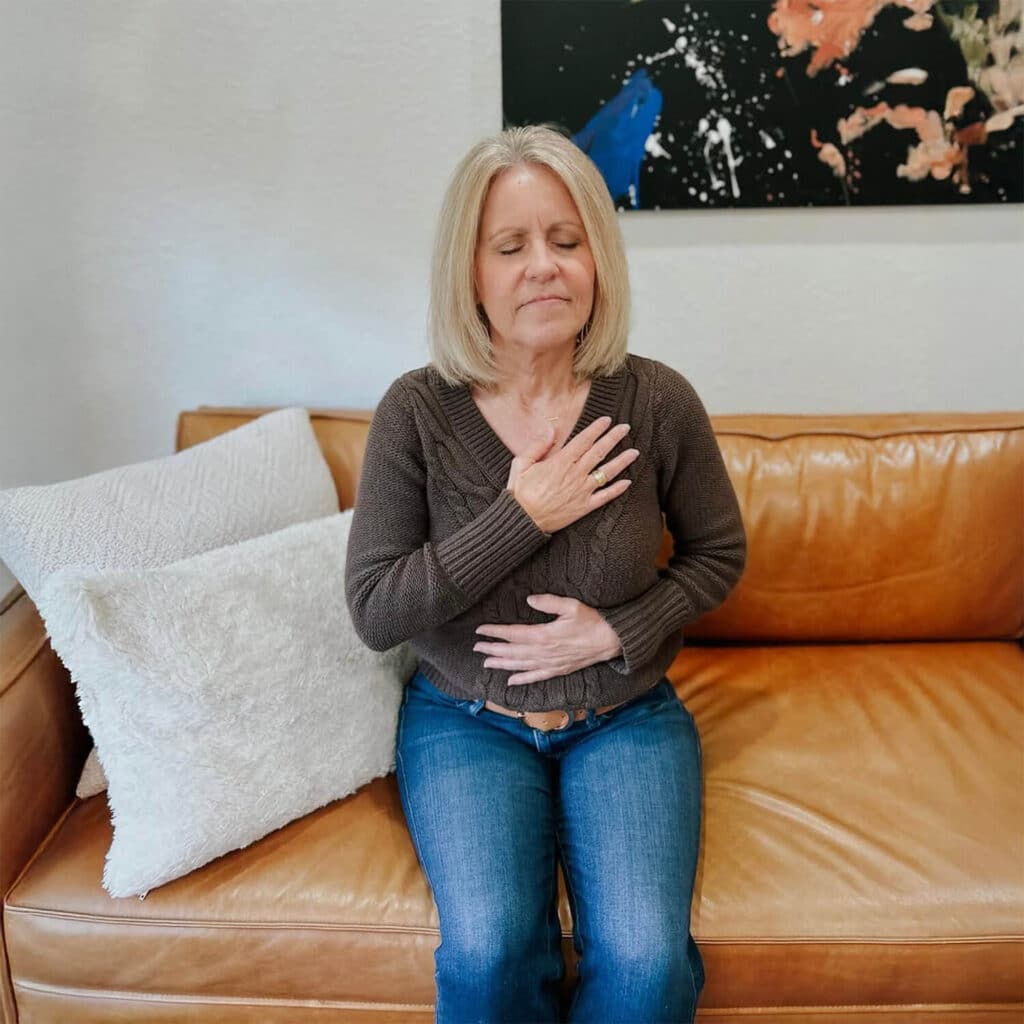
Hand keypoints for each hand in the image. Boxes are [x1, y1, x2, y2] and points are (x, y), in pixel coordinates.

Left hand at [472, 594, 621, 685]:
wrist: (611, 641)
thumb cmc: (592, 621)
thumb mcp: (572, 606)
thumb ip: (549, 602)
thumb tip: (530, 598)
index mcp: (545, 635)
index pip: (513, 634)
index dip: (495, 632)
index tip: (480, 630)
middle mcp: (544, 652)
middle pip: (512, 651)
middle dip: (492, 649)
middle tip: (476, 646)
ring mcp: (550, 663)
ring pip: (520, 665)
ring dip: (501, 664)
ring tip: (486, 662)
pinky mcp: (558, 670)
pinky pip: (536, 677)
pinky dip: (522, 679)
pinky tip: (510, 681)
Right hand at [507, 416, 639, 533]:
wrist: (523, 520)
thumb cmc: (520, 492)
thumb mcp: (522, 464)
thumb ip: (538, 445)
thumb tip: (551, 429)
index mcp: (560, 462)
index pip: (583, 440)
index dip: (596, 428)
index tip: (607, 420)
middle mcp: (575, 474)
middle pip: (599, 452)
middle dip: (613, 438)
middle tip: (625, 428)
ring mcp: (582, 491)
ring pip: (607, 472)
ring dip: (622, 461)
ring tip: (634, 452)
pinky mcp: (584, 506)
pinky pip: (605, 497)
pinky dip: (617, 489)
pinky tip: (628, 482)